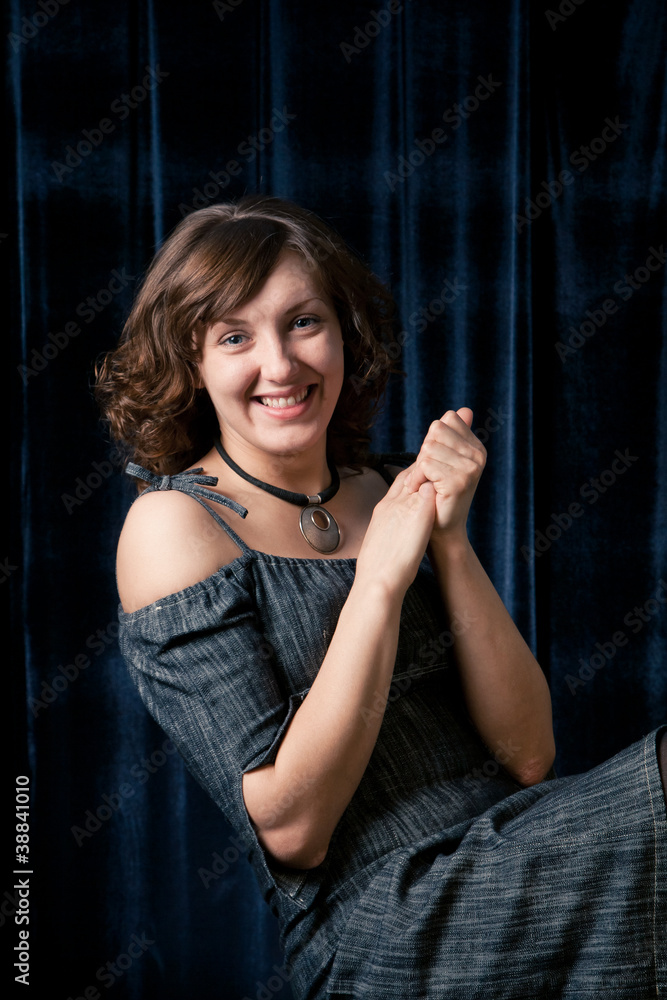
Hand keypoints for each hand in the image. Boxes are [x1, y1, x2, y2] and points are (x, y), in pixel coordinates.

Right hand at [356, 466, 435, 596]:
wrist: (378, 578)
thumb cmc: (378, 569)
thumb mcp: (379, 540)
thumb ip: (390, 528)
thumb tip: (397, 532)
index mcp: (382, 509)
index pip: (398, 483)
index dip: (411, 477)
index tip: (420, 477)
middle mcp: (393, 502)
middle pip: (409, 476)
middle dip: (422, 470)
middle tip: (435, 471)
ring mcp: (405, 506)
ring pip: (421, 480)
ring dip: (432, 477)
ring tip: (445, 478)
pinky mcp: (419, 512)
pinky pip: (431, 491)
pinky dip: (439, 488)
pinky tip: (449, 489)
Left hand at [405, 407, 485, 540]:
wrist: (441, 529)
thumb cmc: (438, 494)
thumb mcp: (445, 460)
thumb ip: (453, 435)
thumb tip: (465, 410)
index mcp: (476, 447)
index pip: (445, 421)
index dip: (432, 441)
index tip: (435, 464)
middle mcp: (478, 456)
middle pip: (435, 431)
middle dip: (424, 453)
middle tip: (429, 476)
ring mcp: (471, 468)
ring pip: (428, 448)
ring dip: (419, 469)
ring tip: (427, 485)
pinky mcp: (459, 481)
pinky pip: (425, 465)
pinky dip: (417, 479)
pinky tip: (424, 491)